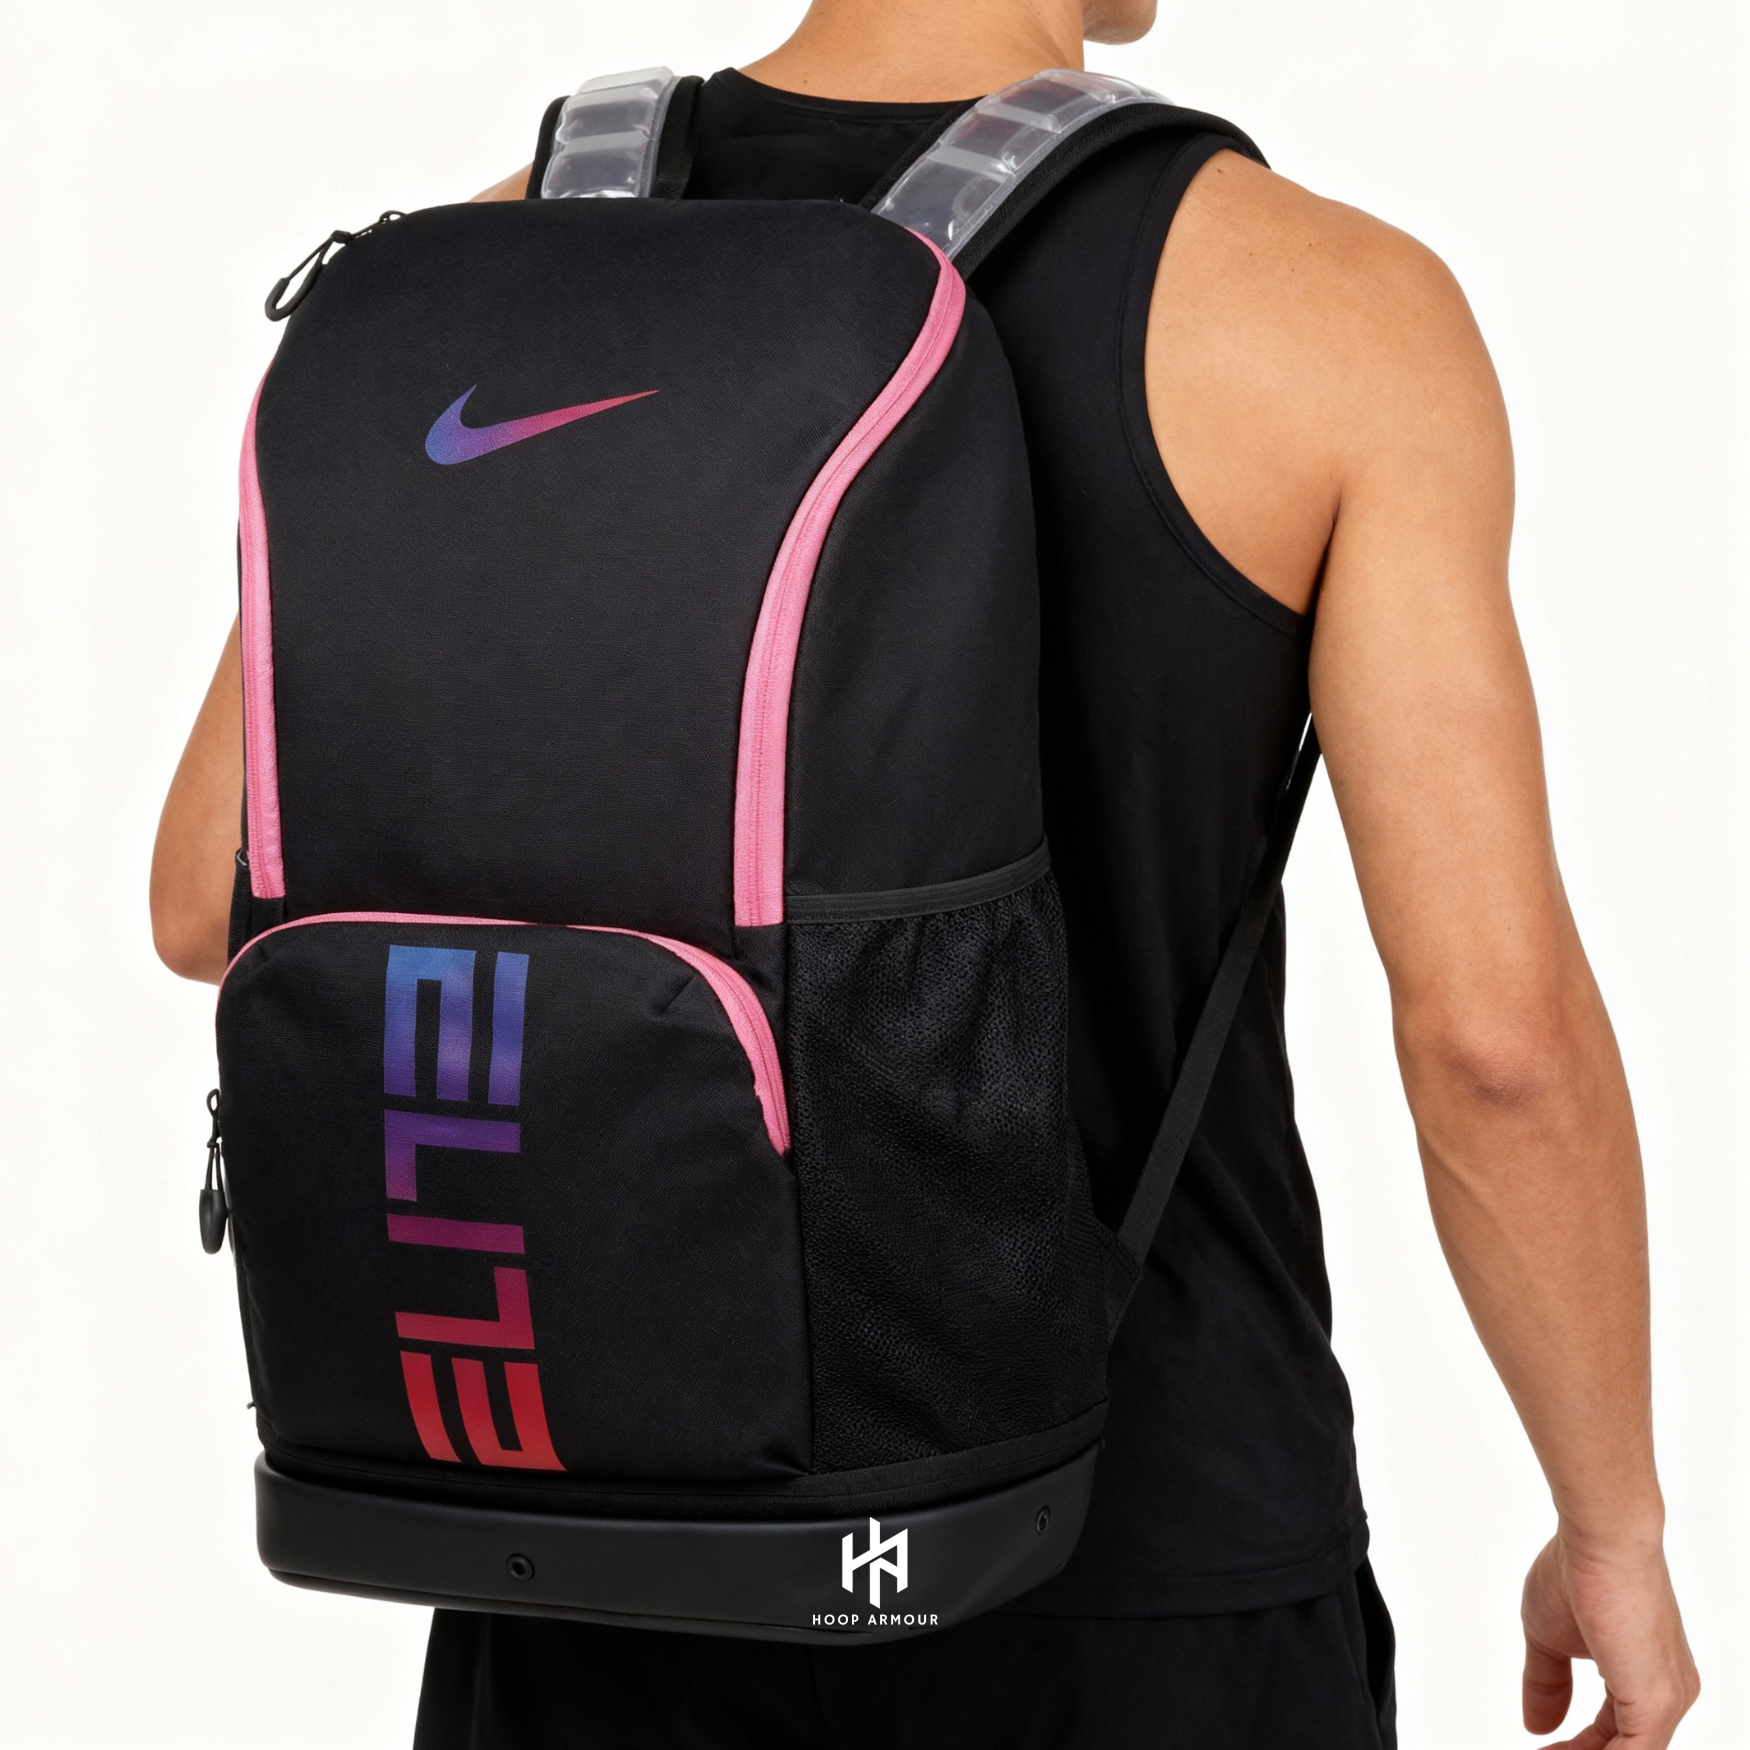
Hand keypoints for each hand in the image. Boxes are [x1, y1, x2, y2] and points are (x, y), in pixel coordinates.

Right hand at [1521, 1529, 1698, 1747]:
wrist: (1601, 1539)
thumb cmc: (1580, 1571)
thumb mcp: (1550, 1637)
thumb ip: (1547, 1683)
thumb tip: (1537, 1725)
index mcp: (1648, 1678)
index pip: (1615, 1735)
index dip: (1576, 1748)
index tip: (1541, 1747)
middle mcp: (1669, 1694)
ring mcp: (1668, 1700)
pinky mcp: (1657, 1702)